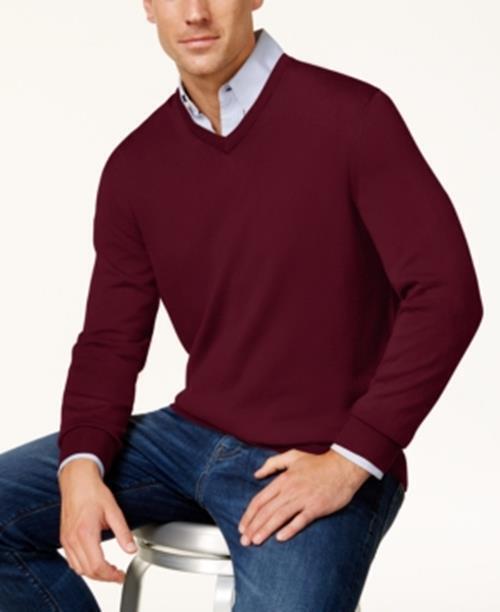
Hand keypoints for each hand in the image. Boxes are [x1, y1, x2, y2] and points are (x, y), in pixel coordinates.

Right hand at [58, 459, 137, 582]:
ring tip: (109, 570)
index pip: (97, 565)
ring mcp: (66, 540)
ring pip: (78, 569)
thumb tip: (131, 549)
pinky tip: (94, 562)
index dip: (110, 575)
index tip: (120, 575)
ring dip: (93, 574)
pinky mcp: (63, 538)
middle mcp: (73, 539)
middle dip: (104, 577)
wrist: (77, 481)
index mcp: (85, 533)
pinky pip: (71, 561)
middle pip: (88, 571)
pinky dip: (83, 567)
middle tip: (118, 575)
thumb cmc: (93, 492)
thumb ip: (123, 532)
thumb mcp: (113, 510)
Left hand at [237, 448, 370, 545]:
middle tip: (244, 540)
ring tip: (255, 541)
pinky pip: (300, 520)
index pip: (260, 499)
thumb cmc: (318, 463)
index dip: (249, 514)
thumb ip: (272, 464)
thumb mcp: (292, 456)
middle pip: (266, 510)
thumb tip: (256, 474)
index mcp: (283, 479)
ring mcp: (303, 499)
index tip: (242, 526)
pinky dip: (290, 529)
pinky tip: (280, 538)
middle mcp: (290, 490)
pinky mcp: (316, 507)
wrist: (343, 467)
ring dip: (266, 530)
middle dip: (253, 526)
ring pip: (279, 516)